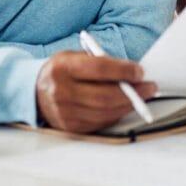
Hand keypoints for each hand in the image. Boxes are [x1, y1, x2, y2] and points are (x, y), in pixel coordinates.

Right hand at [35, 51, 157, 132]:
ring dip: (129, 105)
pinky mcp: (70, 127)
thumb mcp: (75, 57)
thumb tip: (133, 72)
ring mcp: (65, 113)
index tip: (140, 71)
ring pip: (106, 112)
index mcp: (63, 68)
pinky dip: (117, 114)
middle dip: (134, 92)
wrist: (35, 91)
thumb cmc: (63, 71)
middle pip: (106, 95)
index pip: (99, 69)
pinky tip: (125, 106)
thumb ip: (100, 62)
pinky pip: (101, 122)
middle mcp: (61, 92)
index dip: (123, 70)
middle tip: (150, 87)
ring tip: (142, 97)